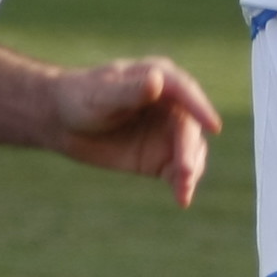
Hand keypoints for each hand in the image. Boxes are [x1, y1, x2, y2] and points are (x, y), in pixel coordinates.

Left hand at [44, 56, 222, 206]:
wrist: (62, 122)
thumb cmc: (81, 97)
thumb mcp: (101, 95)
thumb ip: (129, 91)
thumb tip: (157, 82)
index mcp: (160, 78)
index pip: (185, 91)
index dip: (201, 108)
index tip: (214, 127)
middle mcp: (172, 105)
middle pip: (189, 127)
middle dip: (188, 149)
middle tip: (184, 172)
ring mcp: (168, 132)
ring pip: (191, 150)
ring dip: (191, 169)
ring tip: (183, 188)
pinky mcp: (161, 157)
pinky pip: (179, 171)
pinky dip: (183, 184)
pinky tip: (182, 199)